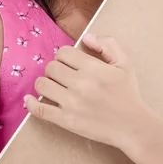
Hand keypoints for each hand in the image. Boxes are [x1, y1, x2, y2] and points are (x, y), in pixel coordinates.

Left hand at [24, 33, 149, 148]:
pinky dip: (31, 103)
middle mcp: (80, 84)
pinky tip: (29, 99)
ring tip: (53, 85)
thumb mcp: (124, 63)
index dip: (64, 55)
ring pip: (42, 85)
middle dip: (55, 68)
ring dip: (45, 83)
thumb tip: (86, 37)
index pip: (63, 53)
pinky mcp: (66, 121)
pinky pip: (40, 110)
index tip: (69, 63)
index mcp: (93, 68)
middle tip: (63, 75)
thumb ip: (107, 44)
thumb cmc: (128, 94)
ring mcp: (71, 103)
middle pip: (51, 67)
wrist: (132, 126)